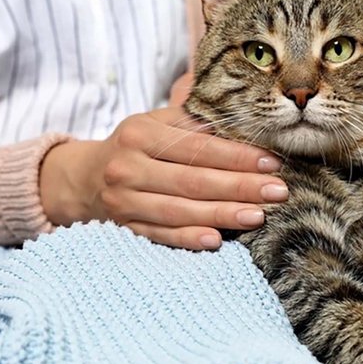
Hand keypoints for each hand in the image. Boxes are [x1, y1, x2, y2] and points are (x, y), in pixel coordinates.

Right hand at [39, 107, 287, 249]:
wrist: (84, 178)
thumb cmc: (136, 147)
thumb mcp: (156, 124)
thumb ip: (194, 123)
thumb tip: (245, 123)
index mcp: (140, 134)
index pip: (198, 147)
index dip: (237, 156)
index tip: (272, 162)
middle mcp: (128, 167)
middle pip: (193, 180)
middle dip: (240, 186)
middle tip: (278, 192)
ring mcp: (123, 201)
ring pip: (180, 210)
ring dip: (222, 214)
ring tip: (259, 215)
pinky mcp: (123, 228)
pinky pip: (160, 236)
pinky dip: (188, 239)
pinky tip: (216, 241)